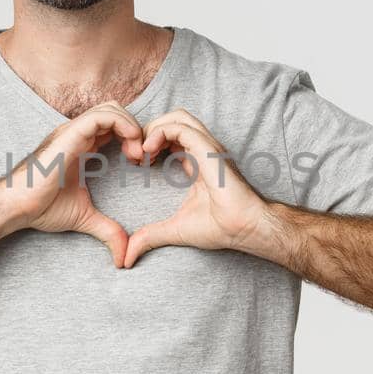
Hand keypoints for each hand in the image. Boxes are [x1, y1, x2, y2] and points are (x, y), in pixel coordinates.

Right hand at [0, 102, 145, 266]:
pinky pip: (102, 116)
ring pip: (112, 108)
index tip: (140, 163)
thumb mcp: (84, 218)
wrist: (16, 205)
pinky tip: (130, 148)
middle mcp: (78, 134)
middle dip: (136, 130)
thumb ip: (107, 230)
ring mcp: (73, 131)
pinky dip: (123, 126)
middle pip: (115, 111)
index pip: (113, 126)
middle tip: (141, 158)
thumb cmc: (41, 207)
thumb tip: (123, 256)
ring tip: (136, 154)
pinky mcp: (70, 134)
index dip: (132, 139)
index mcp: (82, 146)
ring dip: (132, 127)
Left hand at [123, 108, 270, 269]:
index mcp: (196, 162)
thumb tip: (128, 256)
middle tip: (134, 156)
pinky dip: (160, 132)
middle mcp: (203, 150)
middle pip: (172, 119)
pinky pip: (181, 127)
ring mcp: (207, 147)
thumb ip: (150, 236)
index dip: (150, 144)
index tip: (136, 164)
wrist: (244, 228)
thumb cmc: (221, 227)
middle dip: (148, 131)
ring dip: (153, 128)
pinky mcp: (208, 150)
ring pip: (177, 117)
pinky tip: (148, 152)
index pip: (171, 136)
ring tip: (140, 152)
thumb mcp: (175, 230)